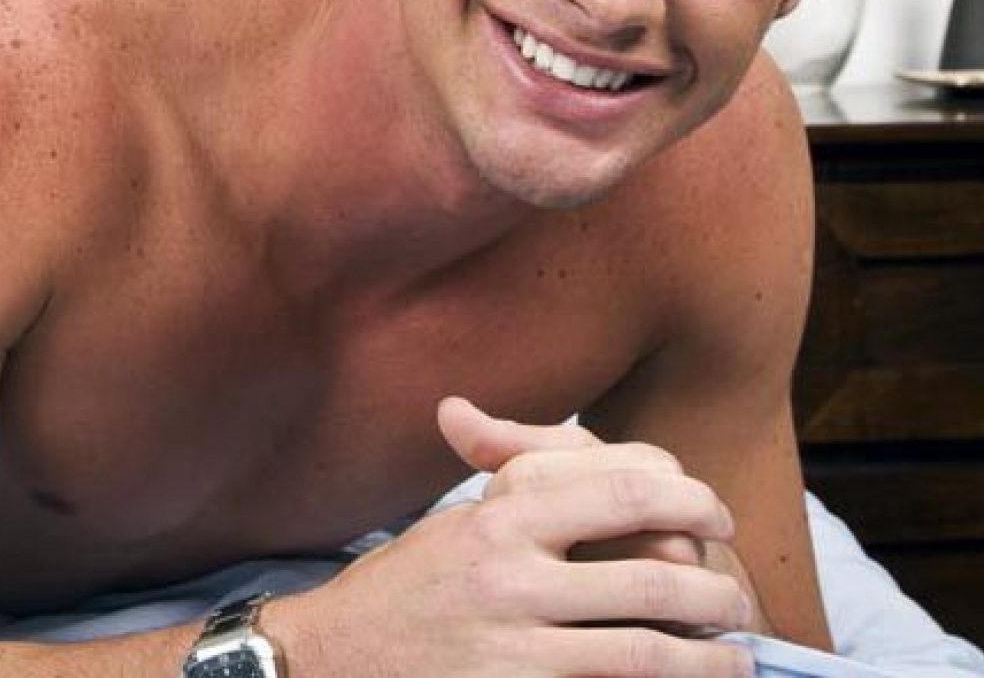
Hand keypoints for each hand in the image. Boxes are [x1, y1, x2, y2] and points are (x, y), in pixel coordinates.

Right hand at [272, 398, 756, 676]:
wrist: (327, 662)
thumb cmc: (398, 594)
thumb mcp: (448, 524)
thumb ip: (498, 474)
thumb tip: (464, 411)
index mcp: (499, 517)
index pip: (627, 490)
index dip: (693, 501)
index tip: (716, 518)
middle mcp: (509, 576)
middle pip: (656, 573)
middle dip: (718, 591)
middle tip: (736, 601)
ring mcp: (513, 645)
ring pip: (649, 650)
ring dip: (709, 657)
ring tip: (734, 657)